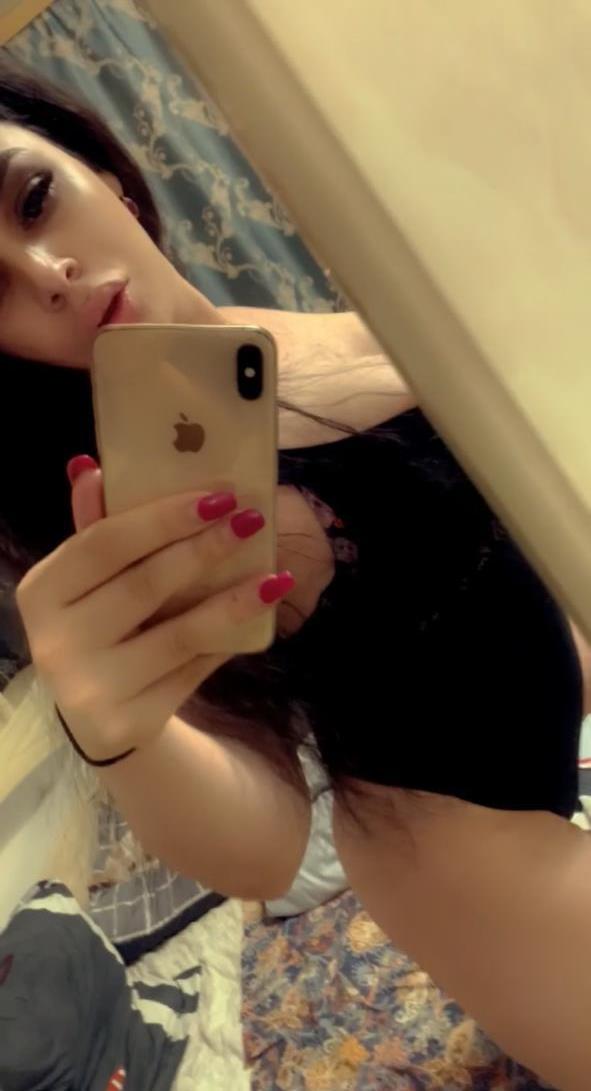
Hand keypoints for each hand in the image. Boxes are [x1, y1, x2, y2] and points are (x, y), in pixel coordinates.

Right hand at [16, 457, 292, 760]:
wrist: (98, 719)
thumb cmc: (99, 628)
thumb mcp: (90, 582)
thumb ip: (96, 528)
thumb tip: (93, 468)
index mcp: (41, 592)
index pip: (104, 543)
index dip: (162, 517)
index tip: (218, 495)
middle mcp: (56, 641)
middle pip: (145, 584)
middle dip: (205, 548)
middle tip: (251, 520)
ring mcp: (91, 687)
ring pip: (180, 634)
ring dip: (234, 601)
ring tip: (275, 576)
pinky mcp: (129, 721)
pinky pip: (192, 671)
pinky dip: (227, 641)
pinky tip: (255, 617)